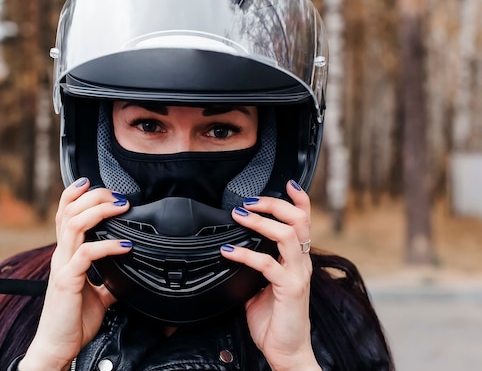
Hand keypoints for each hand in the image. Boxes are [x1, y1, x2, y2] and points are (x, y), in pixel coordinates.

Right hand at [20, 178, 130, 370]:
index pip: (64, 215)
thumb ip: (108, 280)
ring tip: (121, 207)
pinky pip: (87, 254)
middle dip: (93, 195)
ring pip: (74, 224)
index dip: (74, 194)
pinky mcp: (68, 280)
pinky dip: (108, 245)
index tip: (90, 182)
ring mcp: (63, 266)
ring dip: (99, 211)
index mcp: (65, 255)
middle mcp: (61, 255)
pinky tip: (125, 244)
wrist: (59, 347)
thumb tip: (126, 273)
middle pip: (69, 212)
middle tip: (116, 195)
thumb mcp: (97, 295)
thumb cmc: (73, 321)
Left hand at [220, 180, 320, 370]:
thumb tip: (234, 249)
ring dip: (261, 222)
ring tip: (240, 215)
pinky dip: (246, 254)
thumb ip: (256, 266)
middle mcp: (301, 263)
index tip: (287, 182)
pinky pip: (268, 264)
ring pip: (288, 235)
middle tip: (249, 201)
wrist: (285, 351)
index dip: (299, 199)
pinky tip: (229, 251)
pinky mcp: (290, 290)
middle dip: (274, 203)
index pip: (304, 221)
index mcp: (297, 259)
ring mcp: (298, 275)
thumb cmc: (274, 320)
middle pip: (298, 220)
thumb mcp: (262, 285)